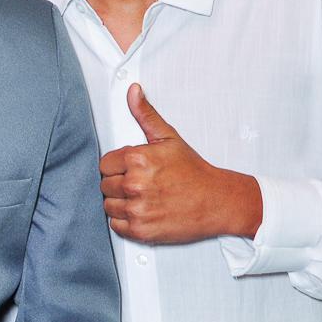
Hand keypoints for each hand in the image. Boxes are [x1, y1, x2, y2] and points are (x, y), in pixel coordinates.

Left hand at [98, 84, 261, 244]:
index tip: (132, 169)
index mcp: (137, 159)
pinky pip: (115, 225)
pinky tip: (143, 212)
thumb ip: (146, 114)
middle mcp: (134, 184)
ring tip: (143, 198)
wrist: (217, 201)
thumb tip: (133, 91)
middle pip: (105, 185)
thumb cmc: (194, 171)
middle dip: (119, 184)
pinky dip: (125, 221)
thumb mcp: (169, 138)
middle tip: (142, 184)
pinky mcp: (140, 230)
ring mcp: (137, 209)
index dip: (118, 166)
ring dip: (120, 203)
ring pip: (108, 205)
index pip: (104, 164)